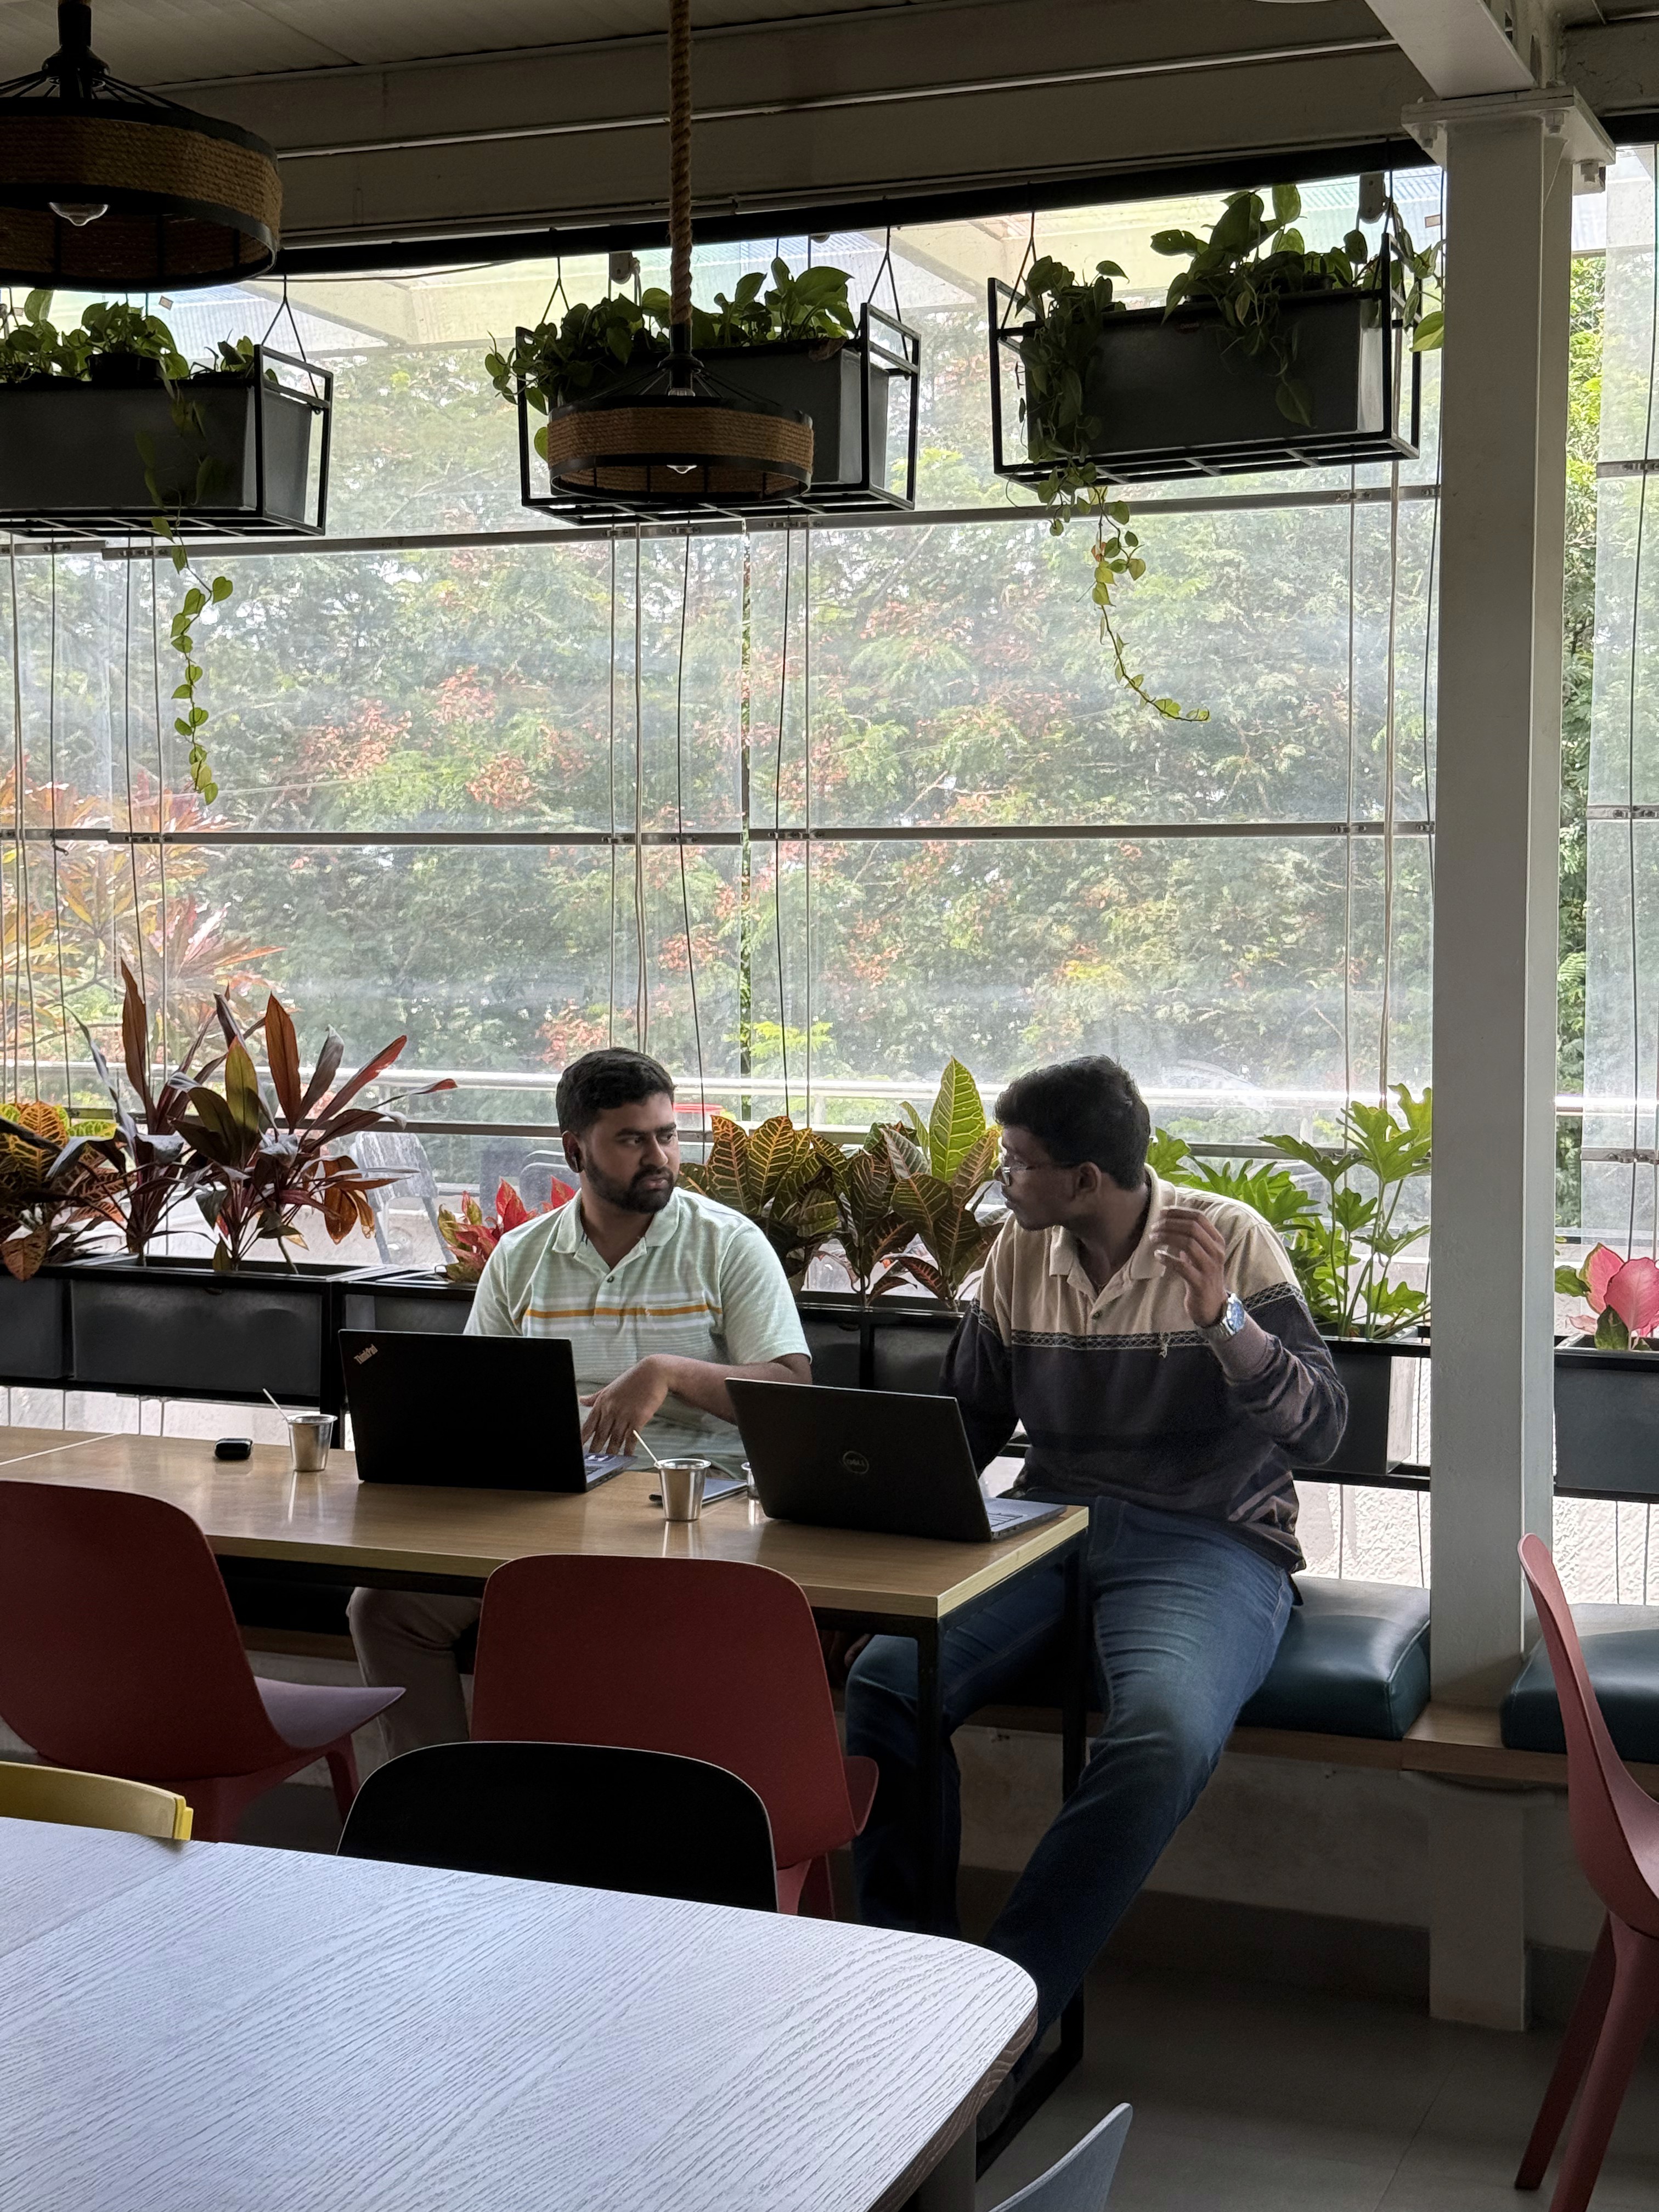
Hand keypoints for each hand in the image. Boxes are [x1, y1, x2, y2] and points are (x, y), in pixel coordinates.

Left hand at [580, 1357, 670, 1456]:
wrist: (653, 1373)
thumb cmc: (633, 1379)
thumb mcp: (610, 1386)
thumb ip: (595, 1397)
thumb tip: (581, 1400)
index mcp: (602, 1402)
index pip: (588, 1425)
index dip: (582, 1439)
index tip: (579, 1448)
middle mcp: (611, 1410)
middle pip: (600, 1435)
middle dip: (595, 1450)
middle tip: (592, 1460)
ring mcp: (624, 1415)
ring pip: (615, 1439)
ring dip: (611, 1452)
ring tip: (608, 1462)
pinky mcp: (638, 1419)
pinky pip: (631, 1438)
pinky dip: (628, 1449)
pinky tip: (626, 1455)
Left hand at [1153, 1206, 1228, 1328]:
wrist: (1212, 1305)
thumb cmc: (1201, 1274)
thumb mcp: (1200, 1252)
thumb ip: (1190, 1236)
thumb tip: (1168, 1218)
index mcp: (1217, 1240)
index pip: (1199, 1217)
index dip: (1178, 1212)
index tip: (1161, 1212)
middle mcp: (1216, 1251)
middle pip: (1192, 1227)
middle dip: (1169, 1224)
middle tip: (1153, 1227)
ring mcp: (1210, 1267)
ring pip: (1188, 1243)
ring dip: (1166, 1237)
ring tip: (1152, 1238)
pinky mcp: (1200, 1283)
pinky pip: (1182, 1266)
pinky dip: (1167, 1258)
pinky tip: (1157, 1255)